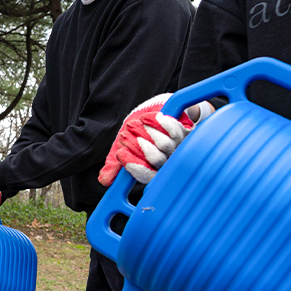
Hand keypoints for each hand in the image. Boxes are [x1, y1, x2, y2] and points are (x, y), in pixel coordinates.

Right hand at [98, 94, 214, 185]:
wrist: (153, 110)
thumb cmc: (137, 132)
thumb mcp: (121, 146)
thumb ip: (114, 163)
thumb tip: (104, 180)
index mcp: (153, 170)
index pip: (147, 176)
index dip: (134, 166)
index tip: (121, 154)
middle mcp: (168, 163)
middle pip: (155, 159)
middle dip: (137, 144)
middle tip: (125, 134)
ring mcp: (179, 148)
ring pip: (164, 144)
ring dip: (146, 131)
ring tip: (137, 123)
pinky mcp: (186, 132)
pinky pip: (173, 130)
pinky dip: (158, 122)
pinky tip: (148, 118)